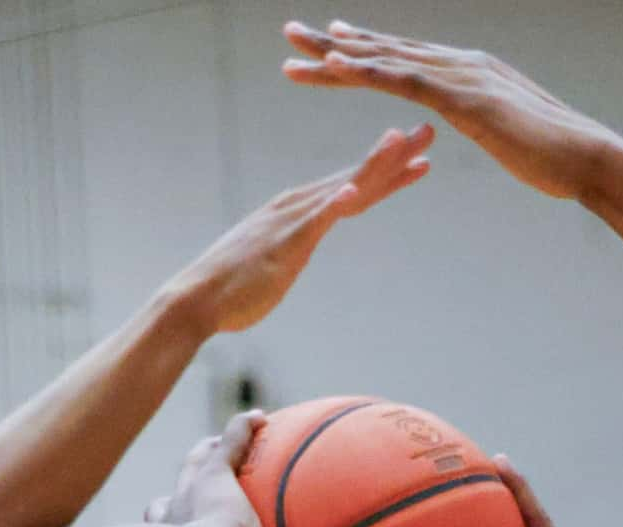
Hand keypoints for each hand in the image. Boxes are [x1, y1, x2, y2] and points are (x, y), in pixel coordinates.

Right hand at [144, 411, 266, 526]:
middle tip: (194, 483)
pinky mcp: (217, 473)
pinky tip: (260, 417)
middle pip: (174, 496)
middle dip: (184, 490)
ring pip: (200, 462)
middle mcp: (169, 515)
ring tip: (226, 439)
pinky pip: (233, 442)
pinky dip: (245, 429)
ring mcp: (192, 490)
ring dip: (214, 451)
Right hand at [170, 125, 432, 333]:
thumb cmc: (230, 289)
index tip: (416, 156)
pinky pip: (315, 221)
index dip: (386, 171)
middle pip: (356, 177)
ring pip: (343, 189)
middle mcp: (296, 205)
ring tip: (405, 143)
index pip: (351, 187)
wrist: (194, 299)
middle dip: (395, 155)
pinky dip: (336, 204)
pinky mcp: (284, 243)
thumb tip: (292, 254)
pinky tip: (355, 190)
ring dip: (375, 166)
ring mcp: (291, 221)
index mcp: (296, 210)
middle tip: (429, 131)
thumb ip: (288, 252)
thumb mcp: (271, 264)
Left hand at [283, 21, 622, 204]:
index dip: (363, 48)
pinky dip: (369, 71)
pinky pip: (406, 81)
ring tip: (296, 47)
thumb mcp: (509, 133)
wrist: (591, 160)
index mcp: (470, 71)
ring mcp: (463, 77)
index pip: (404, 58)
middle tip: (290, 32)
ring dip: (338, 54)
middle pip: (386, 50)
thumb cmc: (555, 156)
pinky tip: (337, 67)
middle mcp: (462, 64)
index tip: (327, 41)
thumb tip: (480, 119)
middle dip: (335, 42)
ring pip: (387, 61)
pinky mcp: (465, 100)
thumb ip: (487, 119)